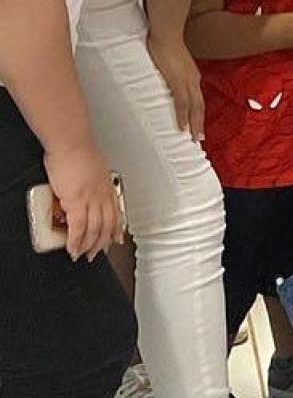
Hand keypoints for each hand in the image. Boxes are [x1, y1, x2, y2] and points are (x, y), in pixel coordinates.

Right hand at [42, 142, 121, 259]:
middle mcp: (102, 194)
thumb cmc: (78, 150)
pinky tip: (72, 248)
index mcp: (107, 186)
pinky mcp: (76, 201)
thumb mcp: (93, 167)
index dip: (116, 227)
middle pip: (107, 224)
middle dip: (102, 242)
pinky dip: (76, 240)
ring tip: (82, 254)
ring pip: (94, 229)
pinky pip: (78, 227)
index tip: (117, 238)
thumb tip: (87, 182)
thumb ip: (93, 178)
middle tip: (96, 253)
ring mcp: (91, 199)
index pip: (116, 212)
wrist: (71, 143)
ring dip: (88, 245)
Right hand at [148, 34, 203, 140]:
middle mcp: (194, 80)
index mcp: (192, 76)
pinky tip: (182, 127)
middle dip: (200, 123)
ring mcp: (187, 81)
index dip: (197, 113)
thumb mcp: (172, 62)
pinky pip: (181, 102)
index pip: (197, 99)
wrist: (166, 34)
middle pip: (200, 106)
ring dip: (195, 124)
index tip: (197, 125)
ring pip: (194, 107)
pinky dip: (182, 116)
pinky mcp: (177, 81)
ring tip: (194, 138)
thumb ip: (172, 71)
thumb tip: (166, 77)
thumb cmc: (165, 45)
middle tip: (200, 138)